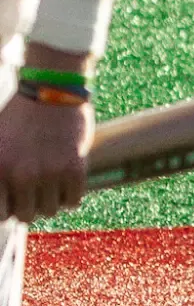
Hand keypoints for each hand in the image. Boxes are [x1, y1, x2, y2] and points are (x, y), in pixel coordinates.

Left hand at [0, 94, 90, 223]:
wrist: (51, 90)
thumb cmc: (18, 117)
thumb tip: (2, 203)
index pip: (2, 214)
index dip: (10, 208)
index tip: (16, 200)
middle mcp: (22, 175)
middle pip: (28, 216)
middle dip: (31, 206)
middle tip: (36, 192)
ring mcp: (50, 172)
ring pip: (51, 210)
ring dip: (52, 200)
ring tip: (52, 184)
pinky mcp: (75, 167)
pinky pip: (74, 201)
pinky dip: (71, 195)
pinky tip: (66, 180)